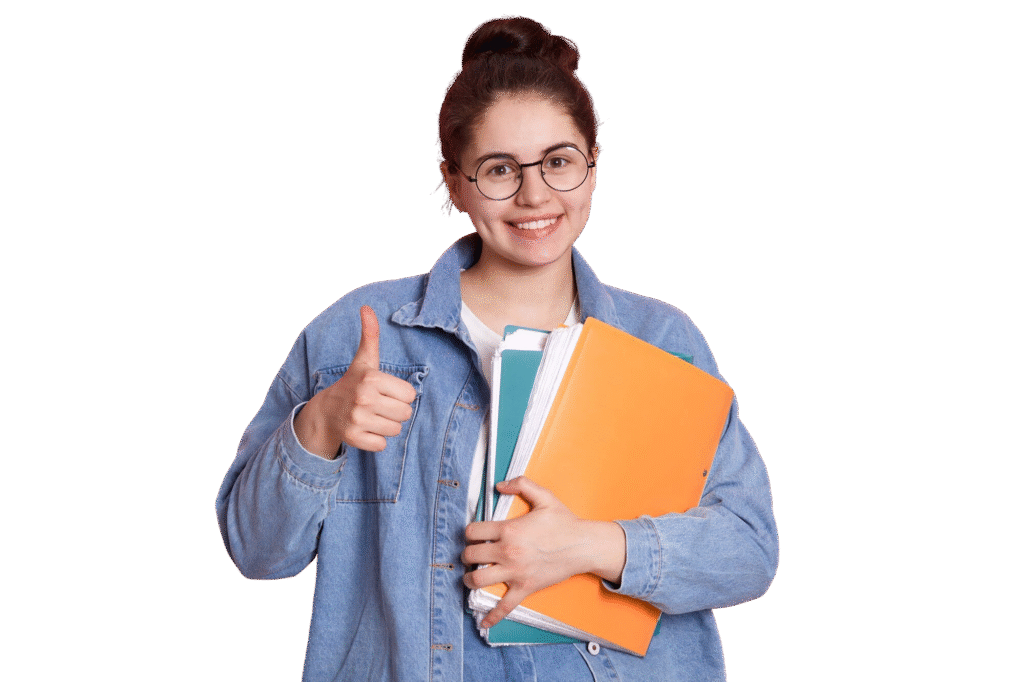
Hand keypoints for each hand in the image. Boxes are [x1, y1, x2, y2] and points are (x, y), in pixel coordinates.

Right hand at [294, 305, 416, 457]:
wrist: (324, 412)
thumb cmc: (352, 384)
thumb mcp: (364, 360)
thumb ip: (370, 335)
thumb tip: (366, 307)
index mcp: (371, 378)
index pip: (410, 395)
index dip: (400, 395)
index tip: (384, 392)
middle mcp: (363, 398)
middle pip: (405, 414)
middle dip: (395, 411)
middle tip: (378, 406)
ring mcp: (356, 420)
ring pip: (395, 430)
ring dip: (386, 426)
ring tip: (372, 417)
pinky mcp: (352, 438)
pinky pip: (382, 445)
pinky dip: (376, 440)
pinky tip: (365, 430)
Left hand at [461, 476, 625, 627]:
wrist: (583, 545)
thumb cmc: (565, 522)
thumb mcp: (544, 496)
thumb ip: (521, 484)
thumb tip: (500, 485)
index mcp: (509, 530)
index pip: (473, 532)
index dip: (470, 532)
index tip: (474, 534)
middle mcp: (508, 552)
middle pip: (471, 556)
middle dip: (467, 554)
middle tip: (471, 554)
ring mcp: (515, 572)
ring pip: (478, 580)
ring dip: (470, 579)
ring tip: (472, 576)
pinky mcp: (525, 588)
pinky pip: (504, 606)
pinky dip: (492, 617)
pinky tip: (483, 622)